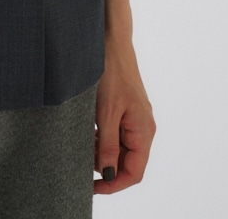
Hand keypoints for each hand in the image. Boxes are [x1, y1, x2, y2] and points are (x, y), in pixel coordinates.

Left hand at [93, 36, 155, 192]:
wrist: (111, 41)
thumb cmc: (111, 72)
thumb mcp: (105, 113)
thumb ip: (108, 146)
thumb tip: (108, 174)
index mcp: (144, 130)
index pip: (134, 172)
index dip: (114, 184)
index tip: (93, 187)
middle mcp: (143, 127)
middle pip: (128, 162)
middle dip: (106, 167)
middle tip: (83, 163)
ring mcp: (135, 118)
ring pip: (120, 148)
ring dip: (103, 152)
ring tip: (84, 145)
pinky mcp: (126, 110)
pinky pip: (116, 134)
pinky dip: (103, 139)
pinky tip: (89, 133)